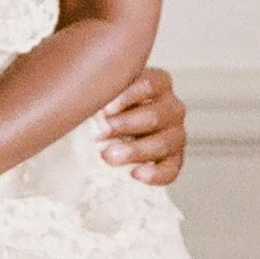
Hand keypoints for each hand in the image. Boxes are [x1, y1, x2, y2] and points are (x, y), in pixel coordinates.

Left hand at [98, 66, 185, 185]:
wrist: (113, 135)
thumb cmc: (106, 108)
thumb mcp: (106, 94)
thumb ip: (102, 92)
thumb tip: (83, 97)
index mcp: (159, 83)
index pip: (148, 85)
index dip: (127, 97)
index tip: (104, 109)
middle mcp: (172, 107)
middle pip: (155, 116)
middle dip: (125, 125)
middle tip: (100, 134)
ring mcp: (176, 134)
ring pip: (164, 143)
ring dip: (135, 150)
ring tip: (109, 156)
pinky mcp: (175, 160)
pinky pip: (172, 169)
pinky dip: (156, 173)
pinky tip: (136, 175)